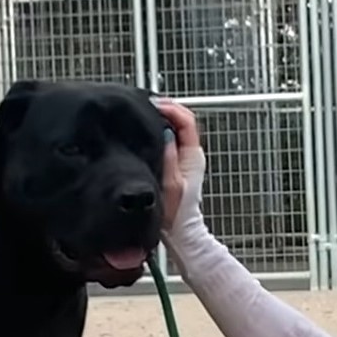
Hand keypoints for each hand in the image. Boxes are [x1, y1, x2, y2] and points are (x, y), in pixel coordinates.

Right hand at [153, 97, 204, 232]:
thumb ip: (169, 158)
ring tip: (144, 113)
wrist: (180, 231)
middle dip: (166, 109)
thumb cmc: (177, 214)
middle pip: (182, 119)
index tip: (154, 105)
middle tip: (146, 104)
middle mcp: (191, 154)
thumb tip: (165, 133)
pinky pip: (170, 138)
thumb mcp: (170, 184)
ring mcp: (185, 158)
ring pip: (176, 128)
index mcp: (193, 156)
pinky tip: (146, 130)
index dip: (171, 109)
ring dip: (162, 118)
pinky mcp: (178, 163)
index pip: (187, 120)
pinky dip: (159, 129)